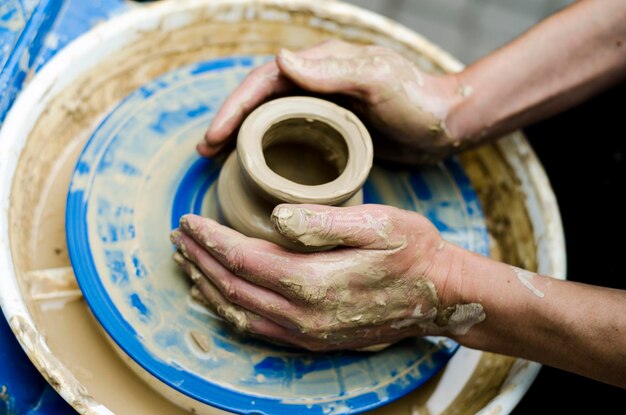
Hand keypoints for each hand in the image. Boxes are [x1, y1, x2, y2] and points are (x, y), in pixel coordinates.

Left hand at [170, 204, 484, 350]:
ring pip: (239, 312)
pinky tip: (219, 299)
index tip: (188, 219)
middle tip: (178, 237)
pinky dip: (230, 311)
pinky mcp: (315, 339)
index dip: (210, 238)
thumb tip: (275, 216)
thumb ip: (322, 221)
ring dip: (208, 287)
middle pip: (233, 286)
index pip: (243, 258)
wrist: (443, 294)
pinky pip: (258, 329)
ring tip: (187, 265)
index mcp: (314, 281)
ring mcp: (308, 332)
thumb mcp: (377, 223)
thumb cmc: (414, 250)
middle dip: (200, 260)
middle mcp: (304, 314)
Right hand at [199, 40, 464, 164]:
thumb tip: (281, 60)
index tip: (214, 136)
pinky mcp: (331, 129)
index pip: (264, 81)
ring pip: (270, 119)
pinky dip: (269, 150)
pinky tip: (258, 169)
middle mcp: (317, 82)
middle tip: (205, 150)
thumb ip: (334, 70)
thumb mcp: (379, 81)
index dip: (234, 106)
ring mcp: (322, 106)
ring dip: (243, 137)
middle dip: (229, 122)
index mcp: (321, 65)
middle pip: (260, 100)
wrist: (446, 124)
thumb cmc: (417, 100)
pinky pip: (290, 137)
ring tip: (219, 159)